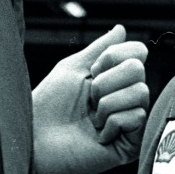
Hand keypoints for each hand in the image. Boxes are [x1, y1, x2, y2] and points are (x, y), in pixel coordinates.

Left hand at [32, 24, 149, 173]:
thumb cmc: (46, 108)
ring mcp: (130, 121)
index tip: (91, 72)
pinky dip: (111, 123)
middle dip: (106, 81)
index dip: (113, 56)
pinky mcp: (131, 144)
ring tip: (91, 119)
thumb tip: (121, 29)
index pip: (138, 52)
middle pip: (139, 69)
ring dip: (107, 103)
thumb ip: (100, 48)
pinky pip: (136, 116)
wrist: (34, 143)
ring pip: (140, 92)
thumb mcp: (73, 68)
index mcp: (114, 78)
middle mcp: (125, 98)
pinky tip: (98, 136)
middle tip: (89, 98)